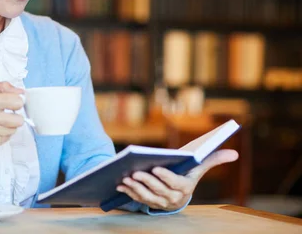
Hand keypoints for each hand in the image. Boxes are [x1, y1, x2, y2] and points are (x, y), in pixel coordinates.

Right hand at [0, 82, 24, 148]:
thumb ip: (4, 87)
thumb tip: (20, 91)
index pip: (17, 102)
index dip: (17, 102)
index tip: (14, 103)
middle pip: (19, 120)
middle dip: (15, 117)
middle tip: (8, 114)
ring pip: (14, 130)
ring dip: (9, 126)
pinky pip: (7, 138)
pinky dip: (3, 134)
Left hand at [116, 149, 238, 210]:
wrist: (177, 192)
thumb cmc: (187, 173)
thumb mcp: (198, 167)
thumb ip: (213, 159)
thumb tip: (235, 153)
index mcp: (184, 188)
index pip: (174, 184)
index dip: (165, 177)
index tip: (155, 168)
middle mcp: (172, 198)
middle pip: (158, 190)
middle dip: (146, 181)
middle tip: (135, 172)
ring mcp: (159, 202)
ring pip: (146, 197)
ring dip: (135, 188)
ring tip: (126, 177)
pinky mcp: (148, 203)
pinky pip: (137, 199)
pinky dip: (129, 192)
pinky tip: (121, 184)